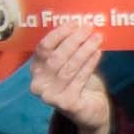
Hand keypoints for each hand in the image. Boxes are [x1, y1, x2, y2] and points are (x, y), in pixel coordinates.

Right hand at [24, 16, 118, 133]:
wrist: (88, 110)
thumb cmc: (78, 82)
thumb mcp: (69, 63)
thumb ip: (69, 47)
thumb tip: (81, 25)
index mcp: (35, 70)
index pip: (43, 48)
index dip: (58, 34)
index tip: (74, 23)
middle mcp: (38, 84)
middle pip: (55, 57)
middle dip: (73, 41)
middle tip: (88, 29)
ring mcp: (50, 96)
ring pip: (68, 68)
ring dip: (84, 51)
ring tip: (97, 39)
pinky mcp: (65, 104)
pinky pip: (79, 79)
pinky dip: (89, 64)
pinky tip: (97, 53)